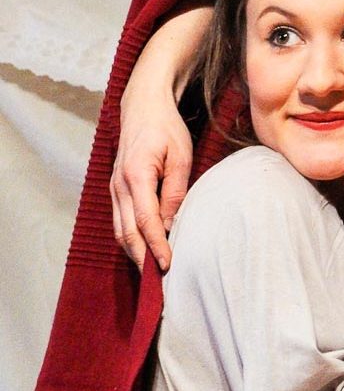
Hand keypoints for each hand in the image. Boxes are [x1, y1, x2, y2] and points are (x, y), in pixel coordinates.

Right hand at [111, 74, 191, 270]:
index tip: (168, 265)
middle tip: (160, 282)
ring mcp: (114, 189)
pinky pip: (121, 221)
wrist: (143, 108)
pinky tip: (145, 253)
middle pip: (127, 232)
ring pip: (121, 231)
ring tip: (154, 275)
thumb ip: (176, 191)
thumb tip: (173, 224)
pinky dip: (132, 241)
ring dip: (135, 254)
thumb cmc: (167, 130)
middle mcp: (119, 186)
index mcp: (136, 176)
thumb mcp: (181, 157)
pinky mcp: (117, 191)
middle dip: (143, 259)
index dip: (157, 246)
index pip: (146, 221)